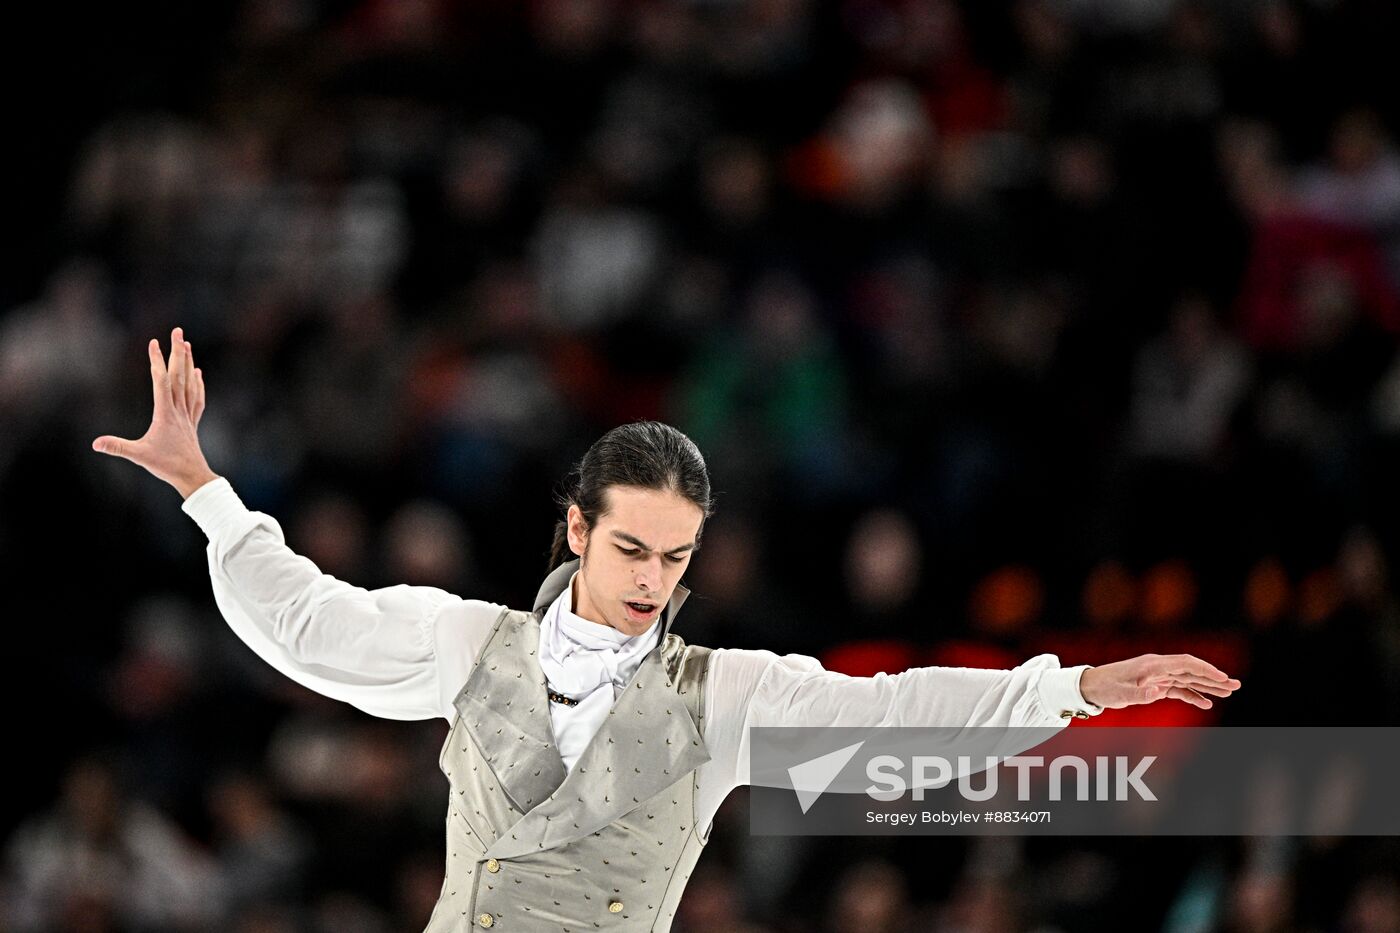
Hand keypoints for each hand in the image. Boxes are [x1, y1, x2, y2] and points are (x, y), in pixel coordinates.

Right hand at [93, 327, 218, 499]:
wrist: (193, 476)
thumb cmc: (166, 465)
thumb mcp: (139, 456)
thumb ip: (117, 447)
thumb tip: (95, 443)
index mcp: (165, 413)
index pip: (161, 381)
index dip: (157, 361)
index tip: (153, 343)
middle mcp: (179, 409)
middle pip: (179, 375)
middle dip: (178, 352)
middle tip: (178, 331)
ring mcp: (188, 415)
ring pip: (189, 383)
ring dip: (187, 362)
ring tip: (186, 345)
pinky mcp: (193, 422)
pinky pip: (197, 397)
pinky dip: (197, 383)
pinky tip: (197, 373)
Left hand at [1078, 654, 1240, 709]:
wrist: (1092, 686)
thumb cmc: (1106, 688)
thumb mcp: (1121, 694)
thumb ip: (1140, 694)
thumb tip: (1158, 692)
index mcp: (1153, 665)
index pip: (1185, 663)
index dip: (1205, 669)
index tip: (1223, 678)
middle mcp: (1158, 667)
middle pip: (1191, 670)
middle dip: (1214, 677)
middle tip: (1236, 686)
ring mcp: (1158, 675)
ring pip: (1187, 679)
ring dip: (1207, 685)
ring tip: (1229, 692)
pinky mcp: (1155, 684)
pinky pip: (1178, 688)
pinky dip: (1192, 695)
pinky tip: (1206, 703)